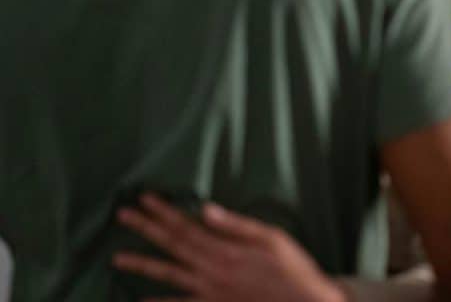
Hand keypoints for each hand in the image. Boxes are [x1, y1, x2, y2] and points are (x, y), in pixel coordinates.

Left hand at [113, 193, 342, 301]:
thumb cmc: (293, 269)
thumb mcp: (272, 238)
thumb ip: (237, 226)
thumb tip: (206, 209)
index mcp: (226, 250)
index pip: (186, 226)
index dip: (163, 212)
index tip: (144, 199)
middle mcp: (211, 272)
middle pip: (172, 246)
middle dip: (146, 229)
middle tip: (122, 215)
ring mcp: (209, 293)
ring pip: (169, 277)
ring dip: (142, 265)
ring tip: (117, 258)